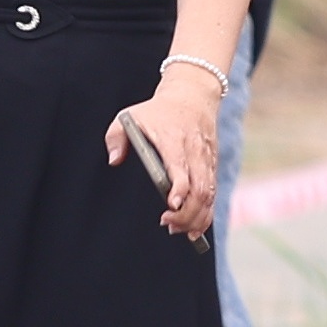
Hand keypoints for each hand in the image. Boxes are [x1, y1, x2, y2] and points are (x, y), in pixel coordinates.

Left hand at [107, 67, 224, 239]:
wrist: (193, 95)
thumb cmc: (157, 110)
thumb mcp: (130, 116)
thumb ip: (116, 137)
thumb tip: (113, 160)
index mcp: (175, 140)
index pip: (181, 169)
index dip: (179, 189)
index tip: (170, 205)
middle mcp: (195, 151)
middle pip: (201, 189)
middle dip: (188, 213)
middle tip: (169, 225)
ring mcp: (207, 159)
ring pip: (210, 194)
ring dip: (199, 216)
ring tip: (183, 232)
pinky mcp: (212, 164)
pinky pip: (214, 192)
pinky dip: (207, 212)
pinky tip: (195, 226)